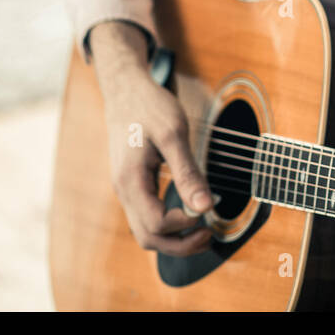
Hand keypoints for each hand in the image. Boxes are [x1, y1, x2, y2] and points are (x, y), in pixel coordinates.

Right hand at [100, 65, 215, 256]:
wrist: (125, 89)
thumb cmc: (149, 106)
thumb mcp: (174, 134)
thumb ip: (188, 172)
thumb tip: (205, 207)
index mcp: (131, 181)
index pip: (157, 223)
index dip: (185, 224)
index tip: (209, 208)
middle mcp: (123, 191)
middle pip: (148, 237)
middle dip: (180, 245)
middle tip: (210, 235)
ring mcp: (125, 189)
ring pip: (145, 231)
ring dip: (174, 238)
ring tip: (203, 229)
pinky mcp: (132, 184)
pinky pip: (146, 216)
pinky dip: (167, 224)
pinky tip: (188, 212)